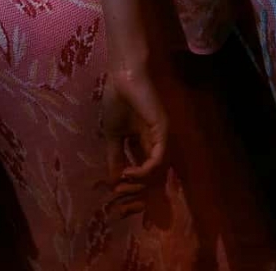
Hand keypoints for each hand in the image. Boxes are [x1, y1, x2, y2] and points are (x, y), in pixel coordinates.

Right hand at [101, 62, 170, 219]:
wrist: (122, 80)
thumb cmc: (117, 102)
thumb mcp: (114, 135)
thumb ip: (115, 156)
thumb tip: (113, 180)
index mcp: (145, 142)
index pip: (143, 170)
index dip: (132, 185)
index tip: (117, 194)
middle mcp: (157, 142)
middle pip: (153, 175)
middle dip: (136, 190)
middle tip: (121, 195)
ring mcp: (162, 138)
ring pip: (157, 171)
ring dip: (139, 183)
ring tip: (123, 183)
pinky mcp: (163, 132)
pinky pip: (158, 159)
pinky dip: (144, 171)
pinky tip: (129, 173)